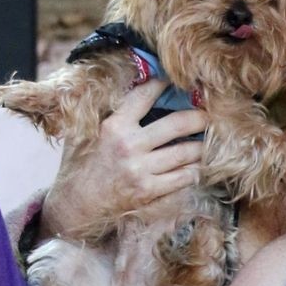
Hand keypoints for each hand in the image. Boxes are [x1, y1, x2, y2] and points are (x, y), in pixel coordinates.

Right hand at [38, 75, 206, 241]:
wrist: (77, 204)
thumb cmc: (82, 166)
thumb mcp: (86, 133)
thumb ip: (105, 114)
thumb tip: (124, 92)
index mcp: (114, 126)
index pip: (144, 96)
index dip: (162, 85)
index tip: (174, 81)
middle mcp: (129, 145)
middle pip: (176, 124)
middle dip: (197, 117)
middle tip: (208, 114)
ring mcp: (141, 170)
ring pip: (184, 153)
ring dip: (201, 146)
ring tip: (208, 140)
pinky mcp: (149, 191)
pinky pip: (182, 178)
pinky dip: (194, 170)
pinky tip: (199, 165)